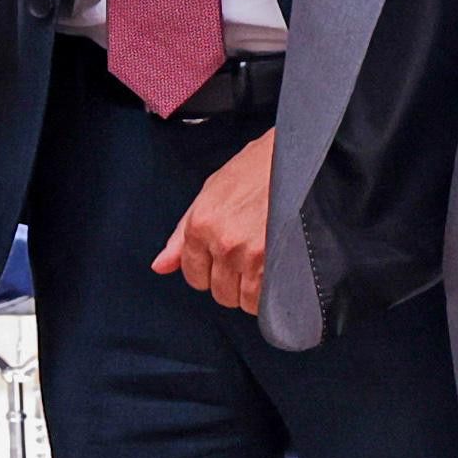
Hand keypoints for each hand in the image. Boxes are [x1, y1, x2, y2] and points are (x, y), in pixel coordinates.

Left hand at [150, 129, 273, 315]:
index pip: (193, 276)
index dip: (208, 272)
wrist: (298, 156)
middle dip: (231, 282)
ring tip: (263, 265)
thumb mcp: (210, 192)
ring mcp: (253, 255)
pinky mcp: (281, 263)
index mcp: (201, 225)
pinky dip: (272, 295)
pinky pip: (268, 300)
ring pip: (244, 300)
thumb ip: (181, 235)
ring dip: (253, 290)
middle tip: (245, 260)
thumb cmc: (255, 169)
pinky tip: (277, 273)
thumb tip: (159, 266)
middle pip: (220, 292)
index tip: (221, 261)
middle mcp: (223, 243)